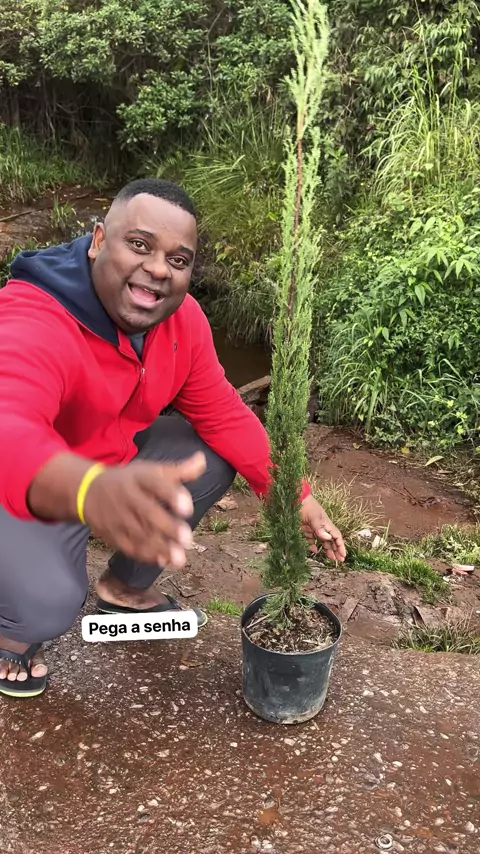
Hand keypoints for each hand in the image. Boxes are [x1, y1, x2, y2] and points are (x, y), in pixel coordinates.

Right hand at [84, 452, 206, 567]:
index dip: (172, 495)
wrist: (87, 490)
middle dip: (167, 527)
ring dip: (160, 547)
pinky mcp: (111, 534)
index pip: (156, 484)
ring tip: (180, 558)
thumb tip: (202, 461)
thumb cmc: (129, 480)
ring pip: (139, 534)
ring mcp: (118, 517)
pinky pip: (128, 546)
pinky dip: (145, 555)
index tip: (189, 509)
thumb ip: (179, 470)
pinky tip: (163, 561)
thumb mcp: (150, 470)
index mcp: (139, 477)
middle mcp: (127, 496)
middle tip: (188, 539)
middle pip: (148, 512)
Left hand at [300, 494, 345, 562]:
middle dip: (336, 550)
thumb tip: (328, 539)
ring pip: (322, 540)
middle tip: (339, 561)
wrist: (294, 498)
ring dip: (327, 549)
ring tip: (330, 558)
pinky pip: (310, 539)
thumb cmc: (306, 506)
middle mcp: (321, 526)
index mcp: (326, 523)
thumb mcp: (313, 517)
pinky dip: (313, 545)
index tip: (343, 555)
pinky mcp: (305, 528)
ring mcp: (313, 527)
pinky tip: (315, 551)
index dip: (340, 546)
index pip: (336, 536)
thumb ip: (320, 529)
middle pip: (331, 540)